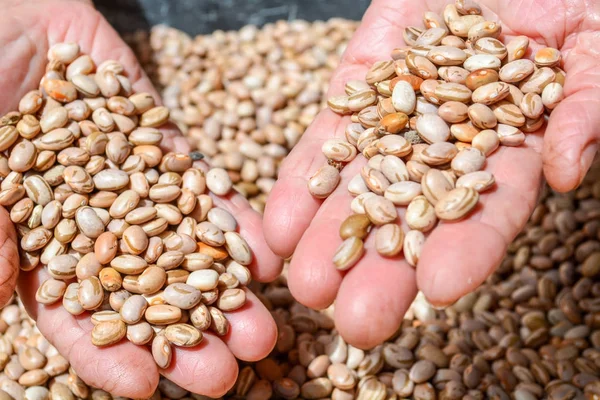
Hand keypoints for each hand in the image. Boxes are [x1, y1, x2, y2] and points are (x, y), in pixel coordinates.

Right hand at [0, 0, 281, 396]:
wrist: (6, 14)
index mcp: (41, 242)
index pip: (77, 314)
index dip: (108, 353)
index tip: (145, 389)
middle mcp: (98, 224)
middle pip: (147, 292)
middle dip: (188, 335)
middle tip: (230, 371)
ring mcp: (136, 185)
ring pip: (185, 248)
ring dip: (224, 290)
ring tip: (264, 329)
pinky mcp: (165, 146)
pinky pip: (202, 188)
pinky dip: (231, 220)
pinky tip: (264, 256)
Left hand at [264, 0, 598, 348]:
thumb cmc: (563, 2)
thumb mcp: (591, 43)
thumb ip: (585, 101)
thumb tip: (564, 170)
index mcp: (502, 151)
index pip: (485, 212)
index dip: (467, 249)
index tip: (441, 289)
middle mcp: (439, 147)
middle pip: (407, 217)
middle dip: (381, 269)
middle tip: (354, 323)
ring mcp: (392, 116)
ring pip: (355, 187)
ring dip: (328, 237)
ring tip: (304, 284)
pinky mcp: (356, 83)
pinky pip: (324, 136)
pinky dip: (301, 179)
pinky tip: (277, 225)